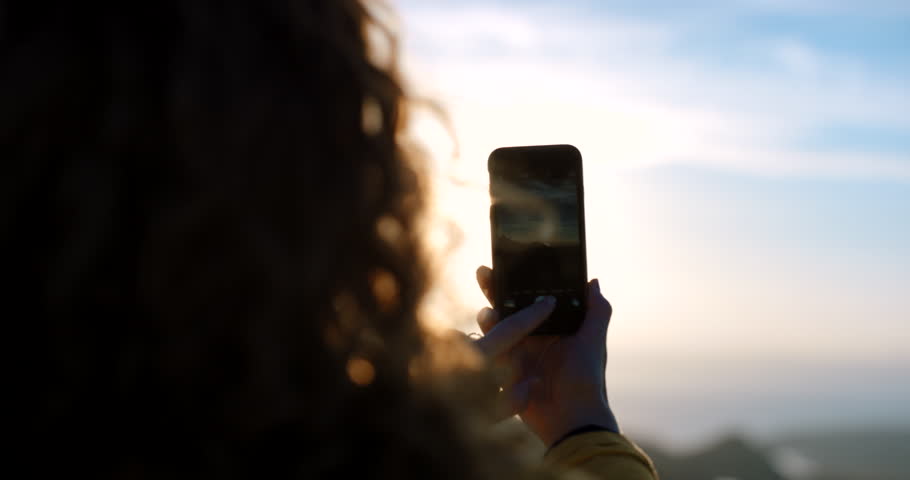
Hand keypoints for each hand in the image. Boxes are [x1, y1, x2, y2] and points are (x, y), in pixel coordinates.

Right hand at [475, 266, 617, 445]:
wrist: (572, 418)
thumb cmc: (586, 379)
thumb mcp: (593, 341)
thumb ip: (596, 311)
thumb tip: (592, 281)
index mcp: (552, 327)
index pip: (531, 297)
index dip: (518, 281)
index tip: (506, 263)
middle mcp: (533, 337)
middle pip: (509, 307)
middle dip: (495, 289)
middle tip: (484, 272)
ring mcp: (517, 354)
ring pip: (495, 327)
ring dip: (488, 315)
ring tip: (488, 313)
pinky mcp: (503, 372)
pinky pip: (490, 352)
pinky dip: (484, 342)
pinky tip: (482, 334)